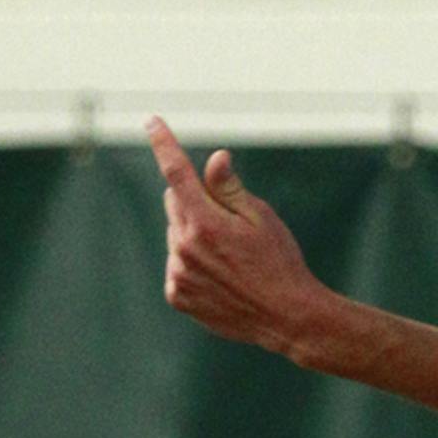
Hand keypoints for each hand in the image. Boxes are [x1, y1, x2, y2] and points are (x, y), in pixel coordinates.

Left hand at [149, 119, 323, 355]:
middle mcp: (184, 248)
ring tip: (230, 257)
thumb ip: (229, 188)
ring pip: (176, 236)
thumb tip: (214, 158)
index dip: (163, 143)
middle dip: (195, 201)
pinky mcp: (178, 295)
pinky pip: (176, 266)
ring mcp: (178, 274)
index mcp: (205, 224)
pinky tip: (220, 277)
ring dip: (194, 236)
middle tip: (229, 220)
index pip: (177, 173)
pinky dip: (191, 264)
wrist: (286, 317)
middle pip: (175, 204)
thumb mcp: (261, 218)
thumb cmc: (280, 261)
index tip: (151, 121)